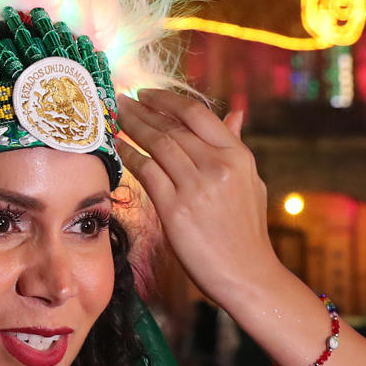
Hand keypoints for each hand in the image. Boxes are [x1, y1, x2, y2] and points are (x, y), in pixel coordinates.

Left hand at [115, 89, 281, 302]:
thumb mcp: (251, 180)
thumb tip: (236, 113)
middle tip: (120, 98)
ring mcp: (196, 187)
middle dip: (142, 110)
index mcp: (237, 155)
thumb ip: (236, 145)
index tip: (146, 93)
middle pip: (172, 126)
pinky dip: (129, 154)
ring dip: (132, 126)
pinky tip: (118, 146)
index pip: (197, 114)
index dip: (167, 99)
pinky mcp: (176, 209)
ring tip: (114, 115)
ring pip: (157, 144)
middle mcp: (217, 166)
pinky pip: (146, 172)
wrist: (246, 273)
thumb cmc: (246, 229)